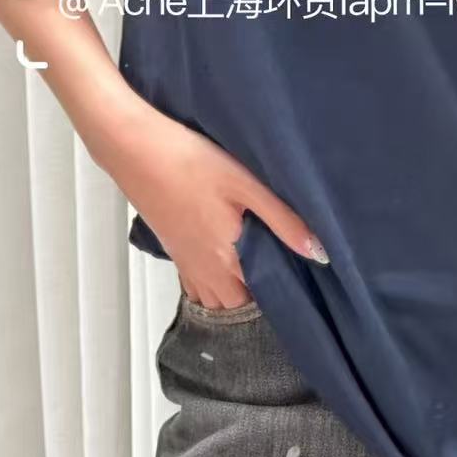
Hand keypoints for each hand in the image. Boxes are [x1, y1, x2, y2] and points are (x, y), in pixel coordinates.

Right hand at [98, 105, 328, 310]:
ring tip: (258, 275)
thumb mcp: (246, 186)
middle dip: (260, 300)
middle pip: (239, 306)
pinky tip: (226, 265)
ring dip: (235, 297)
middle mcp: (207, 271)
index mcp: (229, 259)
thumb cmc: (191, 163)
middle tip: (285, 278)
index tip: (303, 289)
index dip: (284, 298)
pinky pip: (197, 287)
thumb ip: (283, 221)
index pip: (262, 300)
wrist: (136, 150)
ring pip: (216, 301)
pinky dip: (213, 288)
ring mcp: (187, 264)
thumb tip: (320, 254)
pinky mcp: (175, 252)